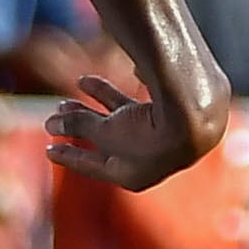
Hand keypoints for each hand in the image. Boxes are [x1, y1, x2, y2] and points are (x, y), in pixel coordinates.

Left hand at [43, 71, 230, 193]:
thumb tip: (50, 124)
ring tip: (81, 82)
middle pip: (109, 139)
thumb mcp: (104, 130)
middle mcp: (153, 160)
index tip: (47, 149)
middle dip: (82, 121)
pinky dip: (136, 86)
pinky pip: (152, 101)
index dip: (68, 155)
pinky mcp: (185, 114)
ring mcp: (171, 138)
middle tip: (58, 107)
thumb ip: (78, 125)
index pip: (92, 166)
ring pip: (128, 117)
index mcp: (133, 176)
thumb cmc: (147, 130)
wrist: (201, 111)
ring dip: (103, 98)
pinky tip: (132, 72)